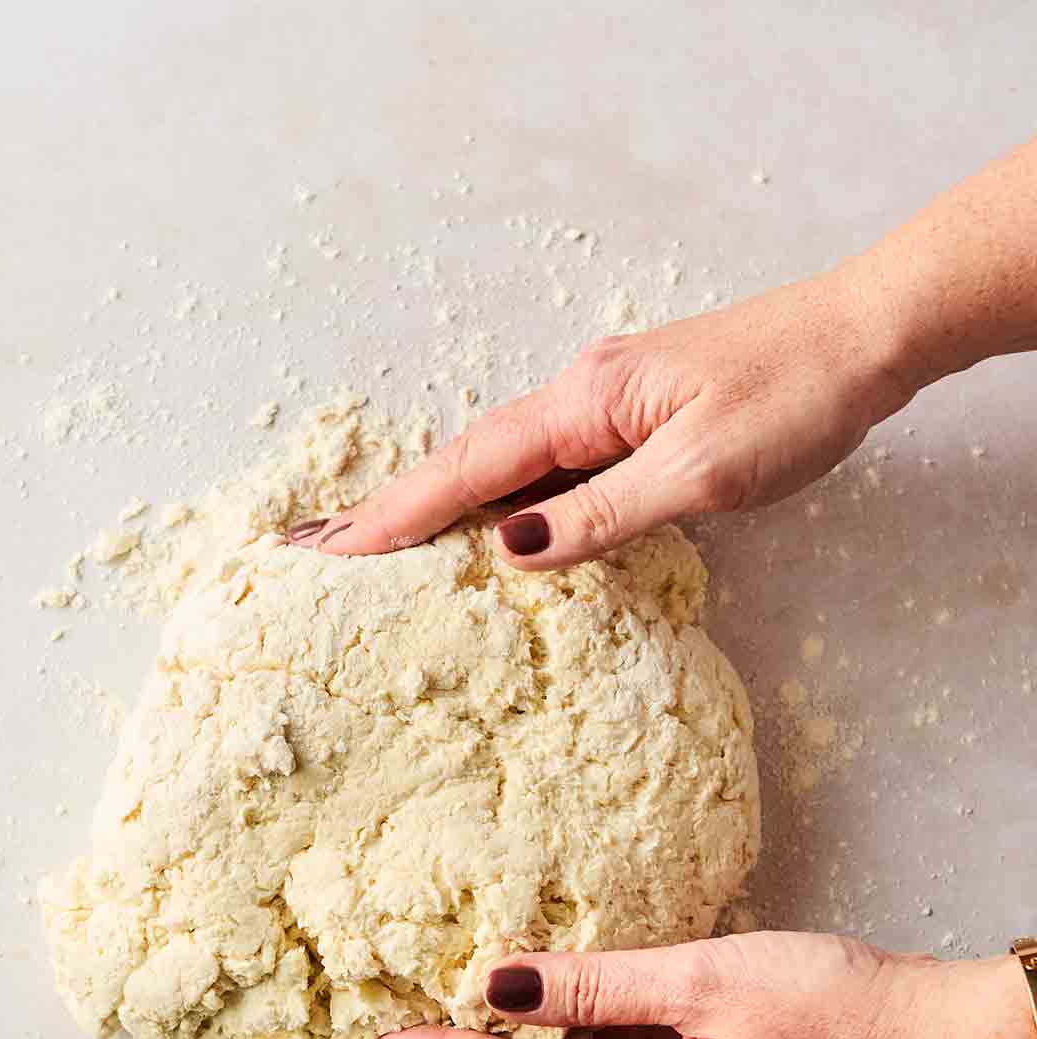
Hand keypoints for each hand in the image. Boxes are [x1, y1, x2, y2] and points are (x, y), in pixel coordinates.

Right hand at [298, 266, 916, 570]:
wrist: (865, 338)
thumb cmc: (793, 397)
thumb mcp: (700, 472)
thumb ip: (603, 512)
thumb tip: (512, 548)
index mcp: (585, 403)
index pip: (471, 470)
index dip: (400, 515)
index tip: (337, 552)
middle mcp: (580, 397)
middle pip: (466, 461)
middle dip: (392, 507)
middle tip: (321, 548)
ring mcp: (604, 405)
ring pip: (501, 463)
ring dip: (436, 503)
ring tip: (374, 543)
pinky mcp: (633, 418)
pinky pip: (545, 464)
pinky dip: (498, 497)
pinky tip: (483, 525)